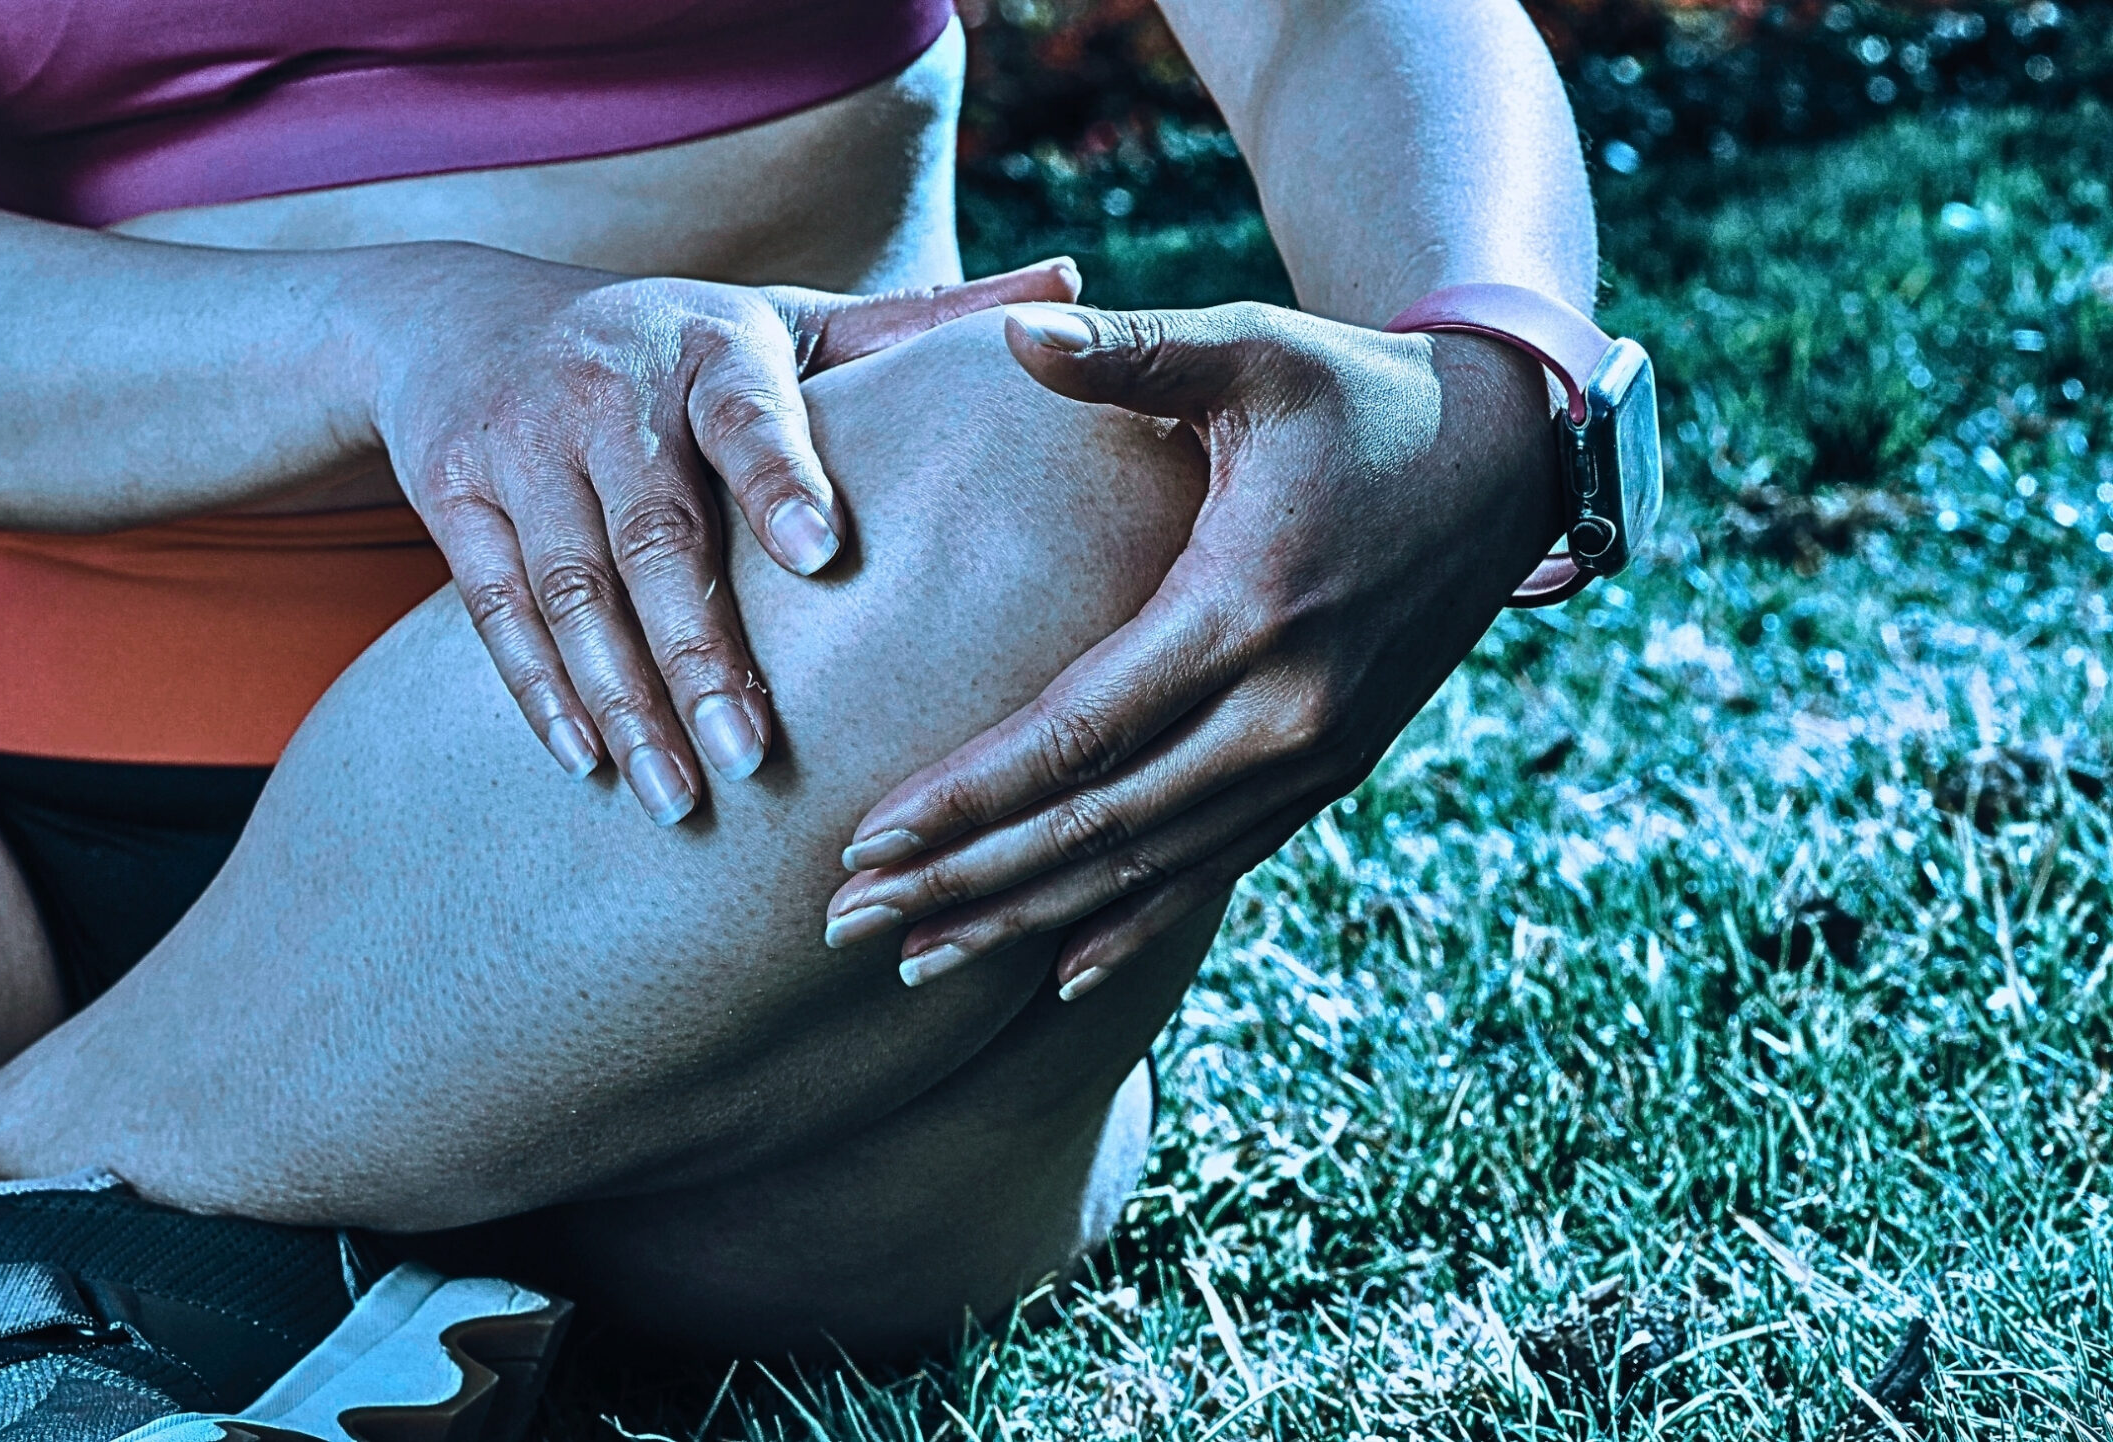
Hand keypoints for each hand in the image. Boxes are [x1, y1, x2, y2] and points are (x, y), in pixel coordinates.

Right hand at [377, 254, 1078, 823]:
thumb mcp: (783, 318)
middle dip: (701, 654)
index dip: (780, 480)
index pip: (749, 414)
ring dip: (620, 699)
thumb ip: (917, 325)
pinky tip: (586, 763)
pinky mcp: (451, 495)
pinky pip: (496, 607)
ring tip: (676, 799)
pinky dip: (539, 692)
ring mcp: (518, 444)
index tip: (824, 554)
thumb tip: (1075, 288)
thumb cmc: (671, 342)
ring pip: (570, 588)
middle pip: (653, 535)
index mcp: (710, 346)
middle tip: (752, 760)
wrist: (458, 317)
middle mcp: (606, 389)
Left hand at [819, 300, 1567, 994]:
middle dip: (965, 882)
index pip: (1077, 733)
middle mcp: (1284, 711)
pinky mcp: (1330, 772)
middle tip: (848, 924)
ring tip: (918, 962)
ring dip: (1027, 923)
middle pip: (1096, 828)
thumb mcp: (1254, 350)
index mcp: (1243, 610)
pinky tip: (1057, 971)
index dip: (968, 796)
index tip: (867, 840)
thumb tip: (1016, 330)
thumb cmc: (1358, 392)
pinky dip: (1131, 923)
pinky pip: (1214, 870)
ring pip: (1147, 870)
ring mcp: (1314, 757)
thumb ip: (1134, 351)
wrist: (1509, 458)